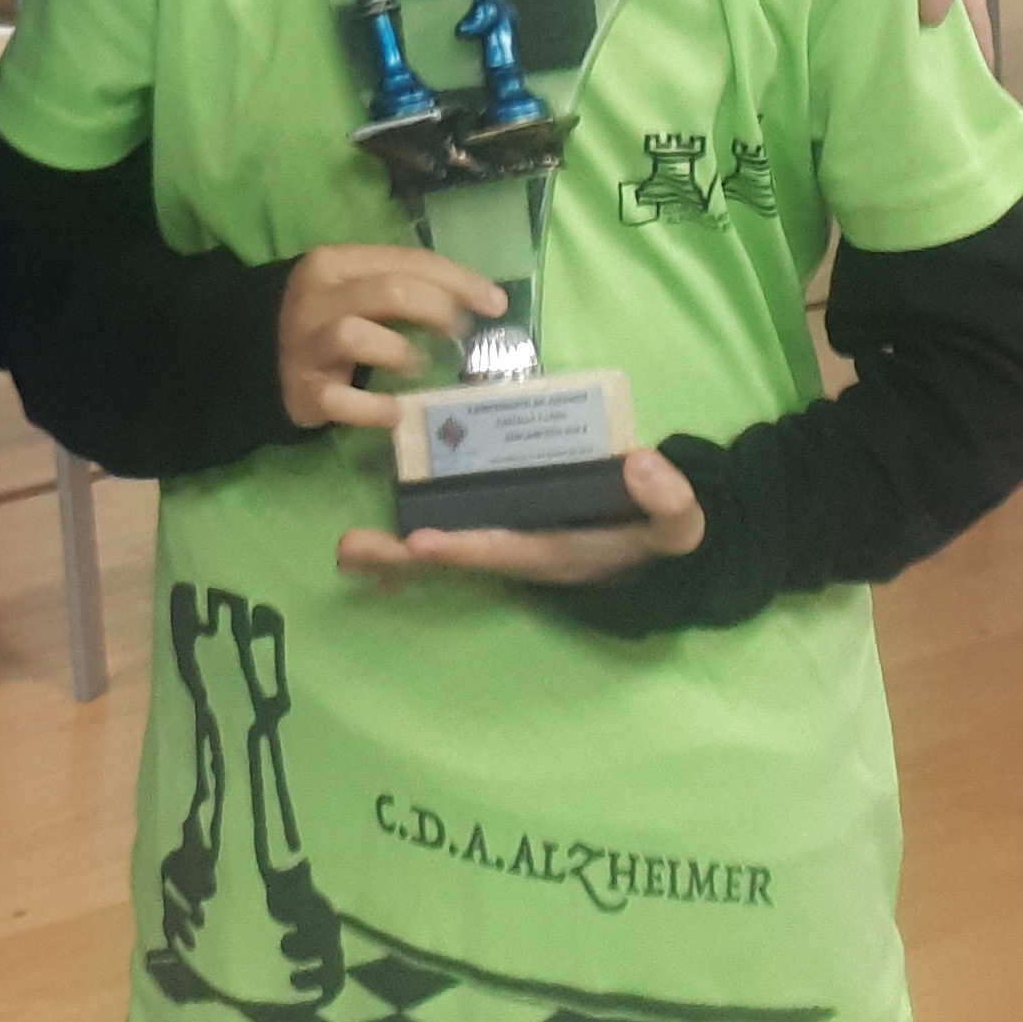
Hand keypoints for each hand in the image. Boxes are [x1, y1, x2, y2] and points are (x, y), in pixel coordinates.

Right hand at [278, 242, 511, 437]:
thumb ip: (400, 287)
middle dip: (437, 309)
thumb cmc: (325, 320)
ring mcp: (308, 345)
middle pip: (389, 291)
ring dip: (400, 351)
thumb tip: (472, 302)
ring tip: (419, 367)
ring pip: (357, 335)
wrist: (254, 356)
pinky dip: (373, 408)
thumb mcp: (353, 289)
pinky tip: (395, 412)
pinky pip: (341, 400)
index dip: (458, 280)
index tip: (494, 303)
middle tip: (459, 333)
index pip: (407, 260)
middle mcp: (319, 298)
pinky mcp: (303, 390)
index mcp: (337, 263)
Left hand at [336, 443, 708, 591]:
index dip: (465, 547)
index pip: (505, 549)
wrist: (654, 549)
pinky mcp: (502, 527)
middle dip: (404, 559)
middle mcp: (522, 552)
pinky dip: (416, 545)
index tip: (424, 541)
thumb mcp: (679, 524)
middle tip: (348, 552)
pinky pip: (453, 534)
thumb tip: (641, 462)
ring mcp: (507, 542)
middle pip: (455, 558)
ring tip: (343, 550)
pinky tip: (374, 554)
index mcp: (557, 551)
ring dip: (396, 552)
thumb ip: (669, 500)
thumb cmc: (658, 533)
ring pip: (445, 550)